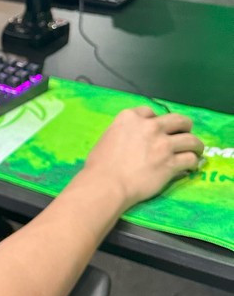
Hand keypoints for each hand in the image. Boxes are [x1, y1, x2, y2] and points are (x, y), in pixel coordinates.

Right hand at [81, 106, 203, 207]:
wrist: (107, 183)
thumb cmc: (100, 164)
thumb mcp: (108, 136)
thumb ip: (124, 132)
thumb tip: (132, 139)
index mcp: (130, 117)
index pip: (150, 111)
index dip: (156, 120)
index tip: (157, 129)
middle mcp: (150, 126)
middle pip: (177, 119)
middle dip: (184, 126)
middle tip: (185, 134)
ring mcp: (163, 144)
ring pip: (190, 139)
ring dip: (195, 144)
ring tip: (196, 150)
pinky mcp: (171, 162)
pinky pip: (190, 158)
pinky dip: (193, 162)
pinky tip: (191, 166)